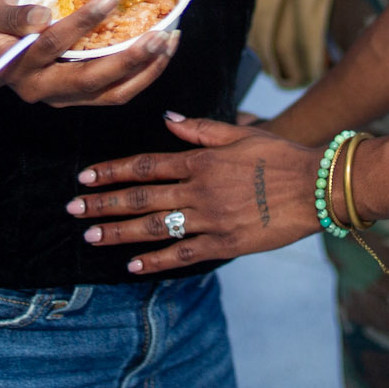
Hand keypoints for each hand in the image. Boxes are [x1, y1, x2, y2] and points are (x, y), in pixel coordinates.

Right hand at [0, 0, 176, 106]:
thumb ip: (13, 14)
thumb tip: (42, 15)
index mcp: (18, 65)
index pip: (53, 43)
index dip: (83, 21)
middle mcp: (42, 89)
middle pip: (90, 79)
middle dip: (129, 58)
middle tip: (159, 34)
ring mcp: (63, 98)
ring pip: (110, 93)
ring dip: (144, 70)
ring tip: (169, 41)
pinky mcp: (80, 100)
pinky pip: (116, 93)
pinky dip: (142, 75)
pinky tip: (161, 52)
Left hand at [70, 116, 321, 273]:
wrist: (315, 187)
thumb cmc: (280, 156)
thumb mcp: (239, 133)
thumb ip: (201, 129)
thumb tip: (168, 120)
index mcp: (200, 161)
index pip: (145, 165)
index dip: (112, 171)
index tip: (85, 176)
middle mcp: (198, 190)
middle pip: (140, 197)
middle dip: (103, 202)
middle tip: (73, 208)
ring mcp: (209, 219)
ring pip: (154, 227)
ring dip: (119, 232)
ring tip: (91, 235)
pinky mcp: (224, 244)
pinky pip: (183, 254)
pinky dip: (156, 261)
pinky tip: (133, 266)